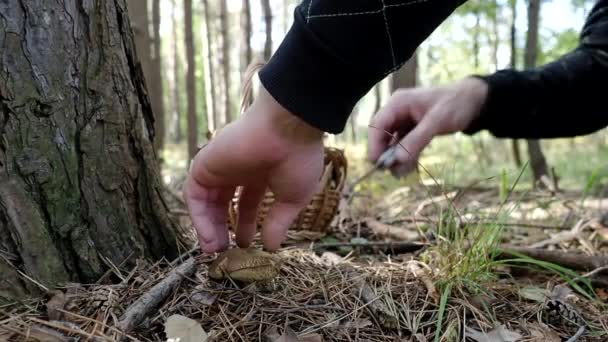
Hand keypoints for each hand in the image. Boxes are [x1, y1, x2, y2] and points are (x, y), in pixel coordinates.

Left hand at [183, 86, 323, 253]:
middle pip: (223, 203)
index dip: (244, 225)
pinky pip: (194, 194)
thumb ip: (277, 222)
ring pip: (206, 200)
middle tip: (224, 253)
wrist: (288, 130)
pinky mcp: (206, 163)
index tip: (246, 247)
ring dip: (208, 227)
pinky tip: (209, 236)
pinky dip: (198, 216)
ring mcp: (221, 166)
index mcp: (261, 173)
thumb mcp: (291, 199)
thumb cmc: (297, 160)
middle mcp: (238, 169)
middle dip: (222, 228)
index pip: (246, 203)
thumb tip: (270, 247)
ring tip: (214, 250)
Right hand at [368, 77, 487, 174]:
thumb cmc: (456, 104)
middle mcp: (397, 111)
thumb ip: (416, 140)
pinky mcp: (412, 129)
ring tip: (405, 173)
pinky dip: (406, 156)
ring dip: (396, 159)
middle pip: (381, 136)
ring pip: (392, 143)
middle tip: (395, 173)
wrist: (474, 100)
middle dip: (386, 155)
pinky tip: (411, 168)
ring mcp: (404, 121)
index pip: (376, 125)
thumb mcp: (437, 122)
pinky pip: (403, 145)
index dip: (374, 146)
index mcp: (398, 103)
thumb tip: (396, 160)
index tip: (378, 165)